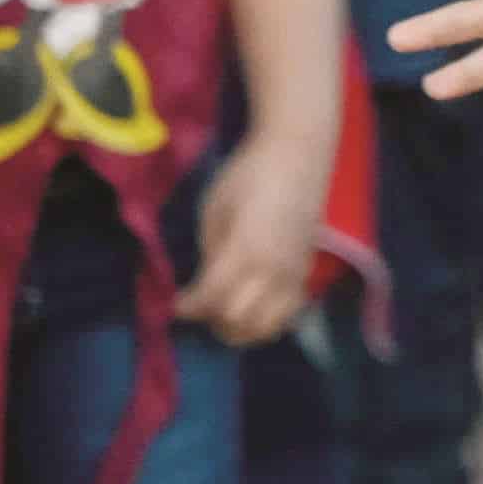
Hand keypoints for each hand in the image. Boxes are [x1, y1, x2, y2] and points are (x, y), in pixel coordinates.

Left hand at [177, 133, 325, 346]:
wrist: (297, 155)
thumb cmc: (247, 175)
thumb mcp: (214, 211)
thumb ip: (212, 252)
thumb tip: (207, 280)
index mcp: (244, 251)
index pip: (211, 298)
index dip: (188, 307)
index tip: (175, 306)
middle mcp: (273, 270)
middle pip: (239, 320)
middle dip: (213, 320)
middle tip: (200, 308)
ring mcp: (294, 273)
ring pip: (269, 325)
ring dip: (243, 328)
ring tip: (226, 316)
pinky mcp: (306, 270)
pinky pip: (289, 312)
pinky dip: (268, 320)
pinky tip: (254, 309)